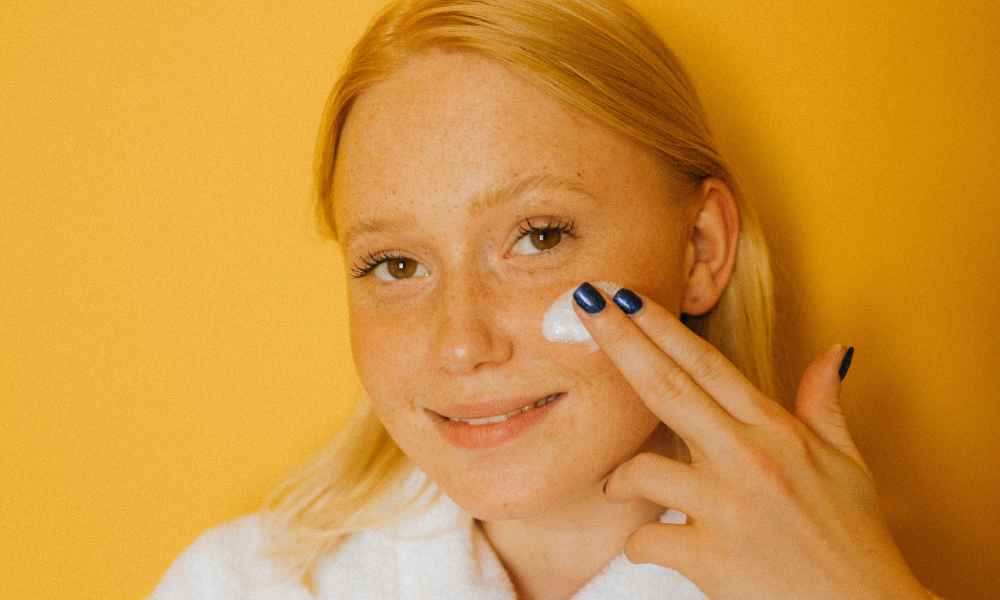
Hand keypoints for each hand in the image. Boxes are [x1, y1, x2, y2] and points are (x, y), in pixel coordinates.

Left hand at [571, 282, 928, 599]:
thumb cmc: (854, 540)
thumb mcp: (848, 464)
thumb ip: (825, 405)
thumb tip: (832, 352)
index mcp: (776, 431)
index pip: (708, 364)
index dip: (663, 326)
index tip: (626, 295)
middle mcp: (748, 457)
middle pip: (668, 385)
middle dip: (621, 339)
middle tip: (585, 301)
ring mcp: (727, 506)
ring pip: (642, 468)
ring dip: (619, 477)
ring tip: (620, 485)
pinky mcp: (709, 556)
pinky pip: (645, 537)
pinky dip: (639, 542)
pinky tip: (652, 546)